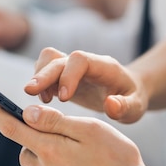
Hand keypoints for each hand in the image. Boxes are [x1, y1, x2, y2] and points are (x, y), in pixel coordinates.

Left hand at [0, 99, 165, 165]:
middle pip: (27, 149)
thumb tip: (27, 113)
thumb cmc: (119, 161)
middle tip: (62, 130)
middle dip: (34, 137)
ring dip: (51, 155)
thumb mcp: (91, 130)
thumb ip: (56, 122)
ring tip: (81, 152)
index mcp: (51, 151)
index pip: (12, 129)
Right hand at [24, 48, 147, 122]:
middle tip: (29, 93)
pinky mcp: (63, 75)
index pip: (80, 60)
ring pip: (47, 59)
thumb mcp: (136, 107)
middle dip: (43, 75)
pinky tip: (44, 103)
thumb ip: (126, 106)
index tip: (64, 98)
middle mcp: (85, 62)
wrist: (128, 91)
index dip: (68, 75)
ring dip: (38, 77)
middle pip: (57, 58)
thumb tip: (110, 105)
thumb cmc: (132, 98)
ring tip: (42, 101)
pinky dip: (39, 84)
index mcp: (104, 66)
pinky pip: (44, 71)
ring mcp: (72, 67)